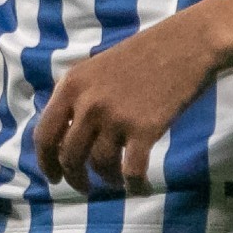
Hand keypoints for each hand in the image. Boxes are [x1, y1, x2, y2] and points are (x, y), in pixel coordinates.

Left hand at [35, 11, 219, 191]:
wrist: (187, 43)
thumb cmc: (144, 53)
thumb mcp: (97, 68)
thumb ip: (79, 97)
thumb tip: (65, 137)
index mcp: (72, 84)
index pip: (44, 134)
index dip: (46, 162)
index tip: (54, 177)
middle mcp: (88, 102)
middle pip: (69, 156)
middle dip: (75, 178)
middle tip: (85, 187)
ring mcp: (116, 116)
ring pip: (99, 166)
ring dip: (107, 180)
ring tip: (116, 181)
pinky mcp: (145, 129)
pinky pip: (132, 172)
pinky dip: (135, 187)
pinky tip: (141, 189)